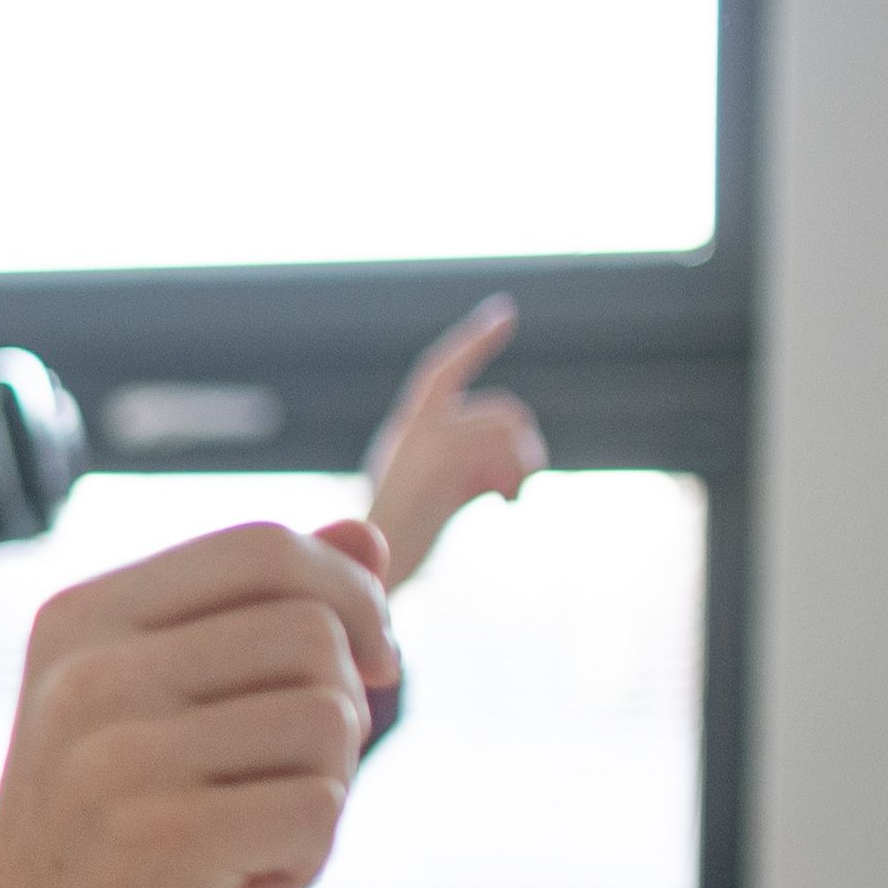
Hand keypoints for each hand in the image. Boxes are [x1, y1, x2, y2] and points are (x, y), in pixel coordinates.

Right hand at [0, 518, 394, 887]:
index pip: (261, 546)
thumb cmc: (100, 853)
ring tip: (246, 838)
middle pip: (311, 630)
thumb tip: (368, 537)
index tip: (367, 663)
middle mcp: (85, 674)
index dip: (349, 593)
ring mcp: (113, 755)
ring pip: (327, 718)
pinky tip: (233, 885)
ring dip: (320, 793)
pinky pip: (318, 807)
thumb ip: (249, 620)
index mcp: (76, 621)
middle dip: (337, 711)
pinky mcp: (159, 840)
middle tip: (279, 780)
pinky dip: (305, 859)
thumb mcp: (153, 714)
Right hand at [363, 297, 547, 587]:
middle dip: (523, 444)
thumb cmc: (398, 549)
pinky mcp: (441, 465)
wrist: (363, 576)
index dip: (474, 340)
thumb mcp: (432, 496)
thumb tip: (515, 461)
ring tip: (509, 495)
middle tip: (517, 485)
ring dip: (523, 463)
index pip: (441, 369)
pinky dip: (515, 479)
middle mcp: (411, 430)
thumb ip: (463, 467)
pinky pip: (502, 452)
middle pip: (500, 409)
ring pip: (508, 429)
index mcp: (404, 432)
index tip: (504, 311)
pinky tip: (503, 503)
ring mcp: (425, 445)